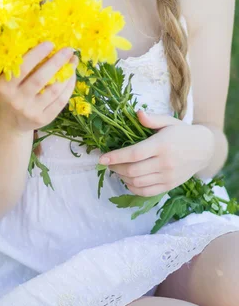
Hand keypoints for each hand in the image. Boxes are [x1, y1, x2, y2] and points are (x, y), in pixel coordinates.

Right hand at [0, 41, 78, 133]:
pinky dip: (69, 86)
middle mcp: (18, 101)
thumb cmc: (3, 94)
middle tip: (68, 49)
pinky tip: (72, 75)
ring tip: (73, 60)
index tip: (50, 43)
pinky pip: (60, 101)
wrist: (8, 122)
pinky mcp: (44, 119)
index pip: (23, 68)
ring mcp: (32, 111)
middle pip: (41, 79)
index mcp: (4, 88)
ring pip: (54, 90)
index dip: (37, 54)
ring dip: (67, 73)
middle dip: (57, 62)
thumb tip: (6, 40)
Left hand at [98, 110, 214, 196]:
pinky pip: (146, 192)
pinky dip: (133, 188)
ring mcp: (167, 177)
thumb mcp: (168, 121)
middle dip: (115, 168)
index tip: (101, 159)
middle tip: (108, 163)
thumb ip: (152, 119)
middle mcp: (164, 163)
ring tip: (117, 170)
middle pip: (133, 171)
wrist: (204, 149)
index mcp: (161, 145)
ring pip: (137, 183)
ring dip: (122, 178)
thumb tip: (137, 113)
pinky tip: (128, 180)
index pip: (134, 154)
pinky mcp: (169, 186)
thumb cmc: (182, 132)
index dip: (115, 157)